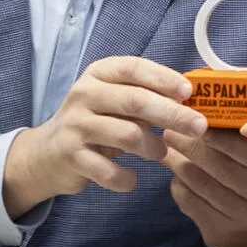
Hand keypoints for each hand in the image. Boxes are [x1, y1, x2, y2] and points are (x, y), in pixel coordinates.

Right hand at [3, 56, 207, 217]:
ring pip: (128, 135)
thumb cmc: (96, 122)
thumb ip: (147, 96)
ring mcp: (76, 126)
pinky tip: (132, 178)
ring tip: (160, 152)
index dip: (164, 79)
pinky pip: (110, 171)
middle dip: (173, 114)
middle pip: (136, 101)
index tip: (189, 92)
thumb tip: (193, 100)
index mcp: (99, 74)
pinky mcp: (71, 156)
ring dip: (153, 147)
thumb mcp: (116, 101)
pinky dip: (127, 179)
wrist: (47, 153)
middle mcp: (84, 94)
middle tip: (199, 127)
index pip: (134, 68)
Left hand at [161, 126, 246, 246]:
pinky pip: (190, 201)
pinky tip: (176, 175)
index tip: (200, 121)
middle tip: (171, 129)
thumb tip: (203, 109)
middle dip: (191, 145)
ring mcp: (242, 216)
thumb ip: (242, 138)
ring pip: (201, 182)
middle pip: (221, 166)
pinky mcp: (219, 231)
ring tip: (169, 147)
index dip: (223, 137)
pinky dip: (178, 184)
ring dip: (179, 163)